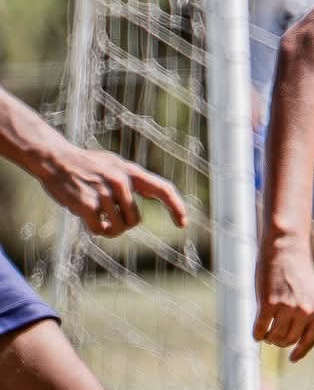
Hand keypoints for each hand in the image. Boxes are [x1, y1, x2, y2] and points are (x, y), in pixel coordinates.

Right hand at [37, 141, 187, 238]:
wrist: (55, 159)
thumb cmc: (86, 165)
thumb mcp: (114, 165)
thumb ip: (132, 179)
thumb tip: (156, 192)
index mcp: (130, 171)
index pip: (162, 188)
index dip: (175, 207)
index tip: (182, 223)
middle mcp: (121, 181)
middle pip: (134, 220)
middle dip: (123, 223)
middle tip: (107, 214)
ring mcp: (104, 193)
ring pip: (118, 228)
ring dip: (109, 229)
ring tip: (97, 217)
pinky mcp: (88, 204)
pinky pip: (100, 230)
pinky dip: (97, 230)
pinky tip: (90, 221)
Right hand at [254, 237, 313, 362]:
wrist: (286, 247)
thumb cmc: (297, 269)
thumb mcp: (312, 293)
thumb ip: (313, 314)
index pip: (310, 340)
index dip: (300, 352)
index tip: (293, 359)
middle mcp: (304, 311)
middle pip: (288, 340)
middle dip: (279, 341)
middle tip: (272, 335)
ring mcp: (287, 308)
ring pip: (274, 337)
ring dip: (268, 338)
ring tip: (264, 332)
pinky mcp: (268, 303)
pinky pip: (260, 328)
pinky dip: (257, 333)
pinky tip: (256, 332)